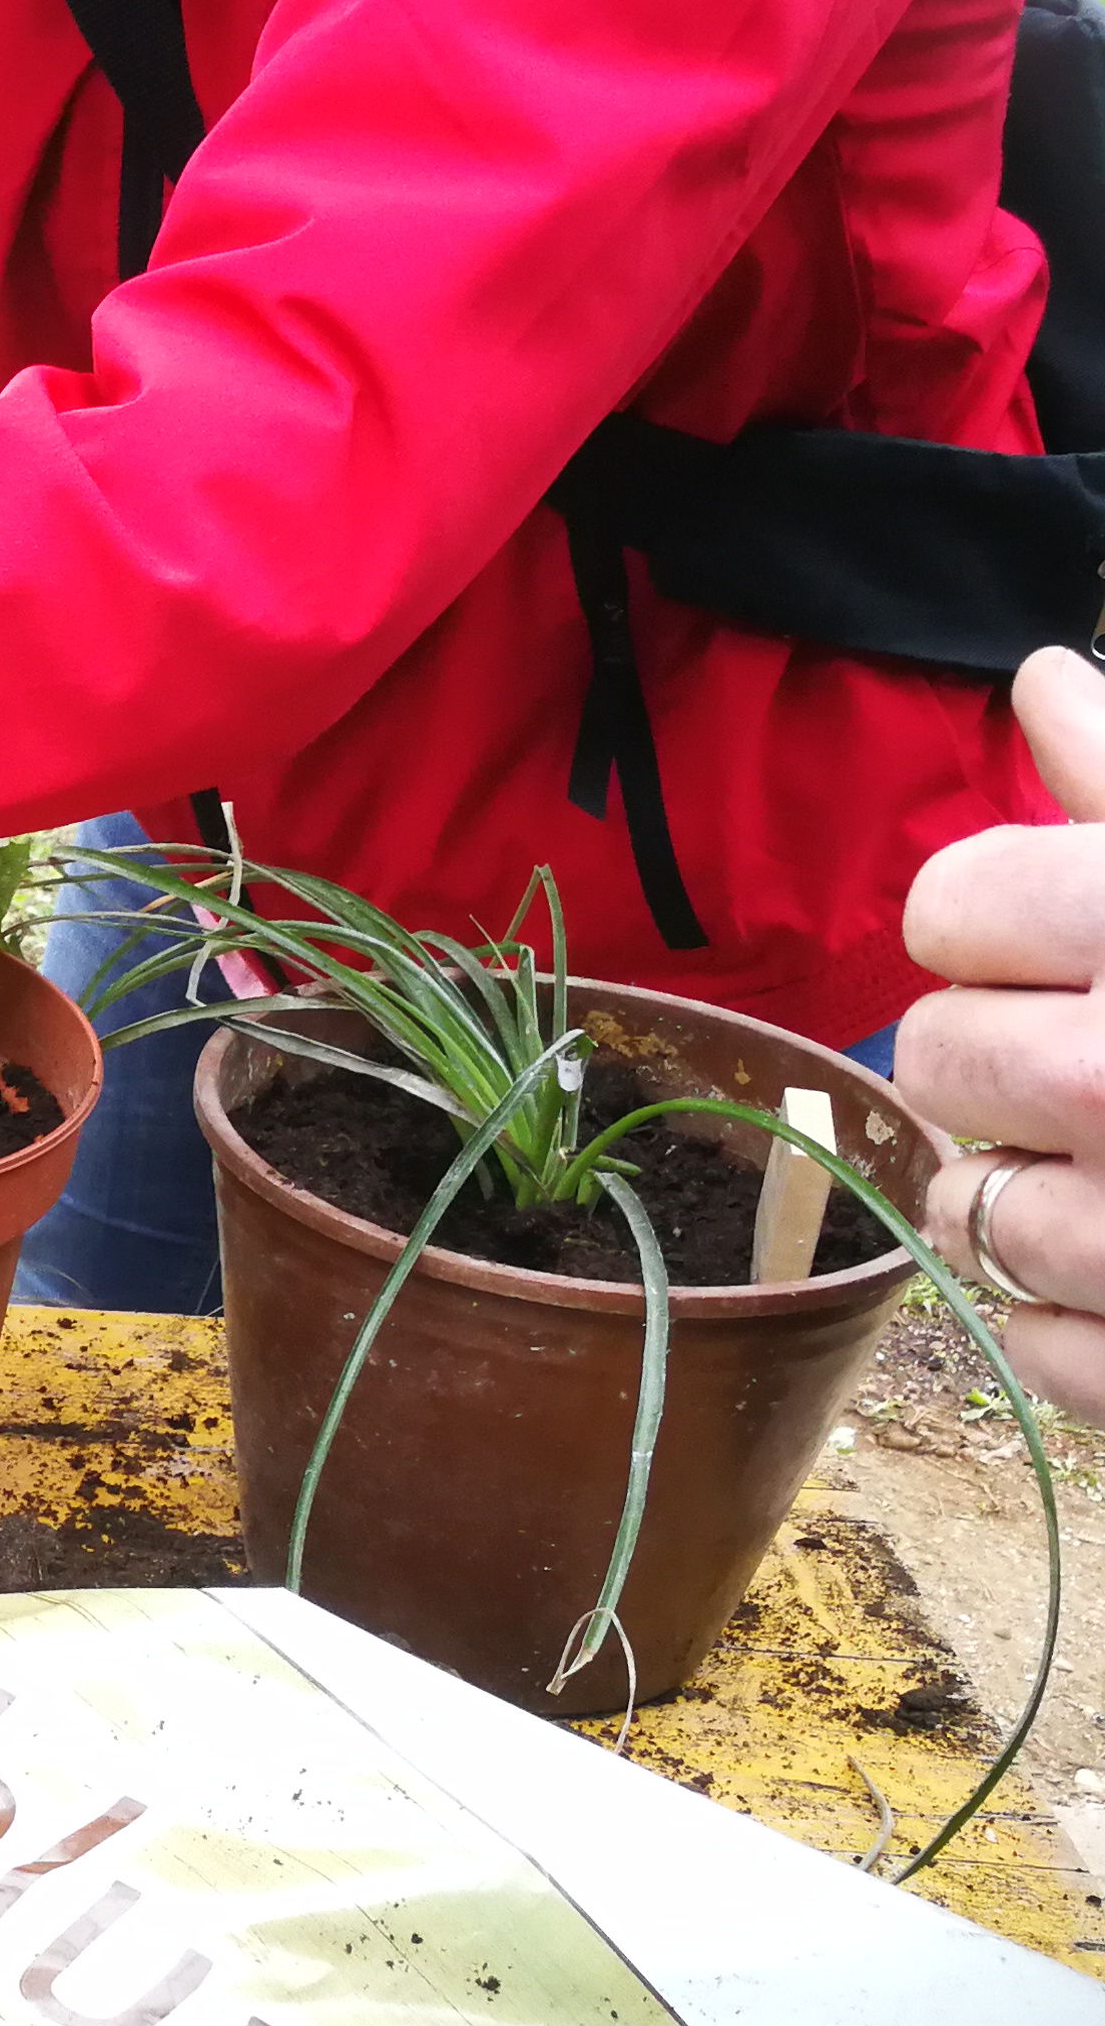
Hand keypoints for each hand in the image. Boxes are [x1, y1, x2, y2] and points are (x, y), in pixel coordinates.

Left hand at [901, 647, 1104, 1415]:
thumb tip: (1044, 682)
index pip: (950, 903)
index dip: (981, 915)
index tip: (1044, 934)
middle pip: (935, 1054)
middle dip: (991, 1052)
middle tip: (1090, 1057)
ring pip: (967, 1206)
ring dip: (1026, 1189)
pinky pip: (1035, 1343)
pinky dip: (1082, 1317)